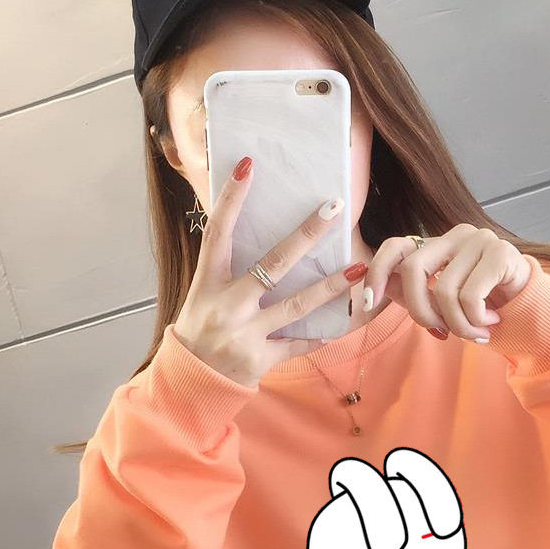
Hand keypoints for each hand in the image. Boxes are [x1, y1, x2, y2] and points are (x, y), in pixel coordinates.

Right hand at [172, 156, 368, 386]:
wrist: (191, 382)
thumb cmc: (200, 329)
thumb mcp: (203, 293)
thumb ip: (226, 266)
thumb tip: (245, 223)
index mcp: (208, 283)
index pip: (218, 232)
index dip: (230, 199)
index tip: (248, 166)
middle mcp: (228, 305)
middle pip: (272, 264)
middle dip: (305, 235)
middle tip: (334, 209)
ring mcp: (246, 334)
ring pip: (296, 305)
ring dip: (330, 286)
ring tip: (358, 268)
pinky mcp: (261, 359)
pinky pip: (299, 343)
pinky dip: (321, 334)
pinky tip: (345, 322)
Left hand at [359, 225, 532, 341]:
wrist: (526, 306)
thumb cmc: (480, 304)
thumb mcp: (440, 300)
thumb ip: (410, 294)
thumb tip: (369, 298)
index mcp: (435, 244)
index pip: (395, 246)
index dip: (377, 272)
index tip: (368, 302)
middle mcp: (454, 235)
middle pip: (413, 270)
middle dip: (421, 312)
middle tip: (441, 333)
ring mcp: (478, 239)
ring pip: (444, 291)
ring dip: (458, 325)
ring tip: (474, 333)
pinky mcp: (500, 252)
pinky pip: (470, 296)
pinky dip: (476, 320)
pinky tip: (491, 322)